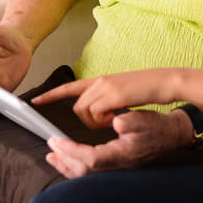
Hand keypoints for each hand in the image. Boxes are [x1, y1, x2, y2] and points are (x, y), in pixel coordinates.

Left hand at [32, 69, 183, 128]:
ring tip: (114, 118)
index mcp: (100, 81)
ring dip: (95, 121)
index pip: (70, 87)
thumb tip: (95, 111)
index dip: (52, 95)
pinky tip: (117, 117)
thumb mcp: (121, 93)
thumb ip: (105, 99)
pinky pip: (96, 112)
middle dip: (87, 120)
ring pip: (84, 110)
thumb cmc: (146, 90)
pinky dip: (104, 120)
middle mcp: (100, 81)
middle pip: (76, 106)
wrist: (165, 81)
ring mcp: (106, 86)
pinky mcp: (113, 93)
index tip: (36, 100)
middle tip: (106, 122)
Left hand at [44, 109, 190, 177]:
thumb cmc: (157, 127)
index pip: (89, 159)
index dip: (71, 151)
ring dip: (67, 165)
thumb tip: (115, 122)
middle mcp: (116, 166)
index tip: (57, 141)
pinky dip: (75, 166)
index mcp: (121, 155)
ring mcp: (115, 169)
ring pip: (85, 174)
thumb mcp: (144, 119)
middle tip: (50, 147)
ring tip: (52, 156)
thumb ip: (130, 121)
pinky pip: (89, 172)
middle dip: (64, 160)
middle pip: (83, 171)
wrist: (170, 135)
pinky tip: (68, 159)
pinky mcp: (114, 167)